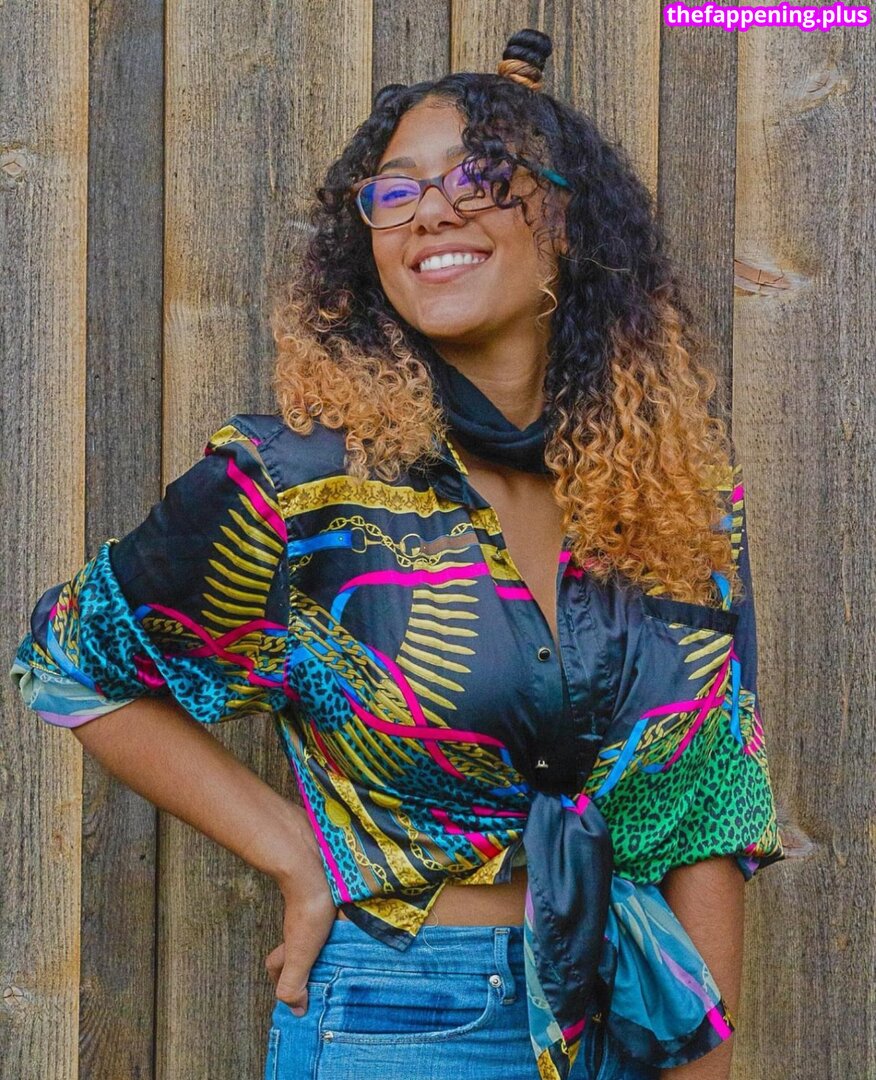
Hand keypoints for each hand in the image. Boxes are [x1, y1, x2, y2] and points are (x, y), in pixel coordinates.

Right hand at [265, 866, 337, 1015]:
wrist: (320, 871)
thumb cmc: (309, 912)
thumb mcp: (299, 953)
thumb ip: (292, 982)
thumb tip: (297, 1010)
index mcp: (291, 944)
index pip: (277, 965)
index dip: (282, 980)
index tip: (301, 997)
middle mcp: (300, 929)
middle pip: (299, 950)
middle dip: (313, 966)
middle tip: (332, 980)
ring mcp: (316, 913)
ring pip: (320, 935)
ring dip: (333, 948)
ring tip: (351, 961)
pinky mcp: (333, 899)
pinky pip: (337, 918)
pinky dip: (346, 928)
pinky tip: (360, 933)